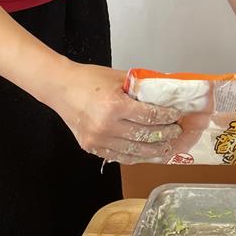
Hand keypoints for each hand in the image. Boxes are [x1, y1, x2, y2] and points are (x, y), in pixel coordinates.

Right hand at [46, 63, 182, 164]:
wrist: (59, 88)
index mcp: (114, 106)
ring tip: (166, 146)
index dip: (167, 118)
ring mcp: (98, 140)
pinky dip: (136, 156)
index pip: (150, 116)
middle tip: (176, 132)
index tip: (177, 116)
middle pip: (145, 136)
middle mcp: (106, 126)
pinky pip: (120, 157)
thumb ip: (142, 87)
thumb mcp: (119, 78)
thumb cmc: (88, 80)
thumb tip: (167, 92)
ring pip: (135, 151)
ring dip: (154, 150)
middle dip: (166, 135)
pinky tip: (147, 153)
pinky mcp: (92, 147)